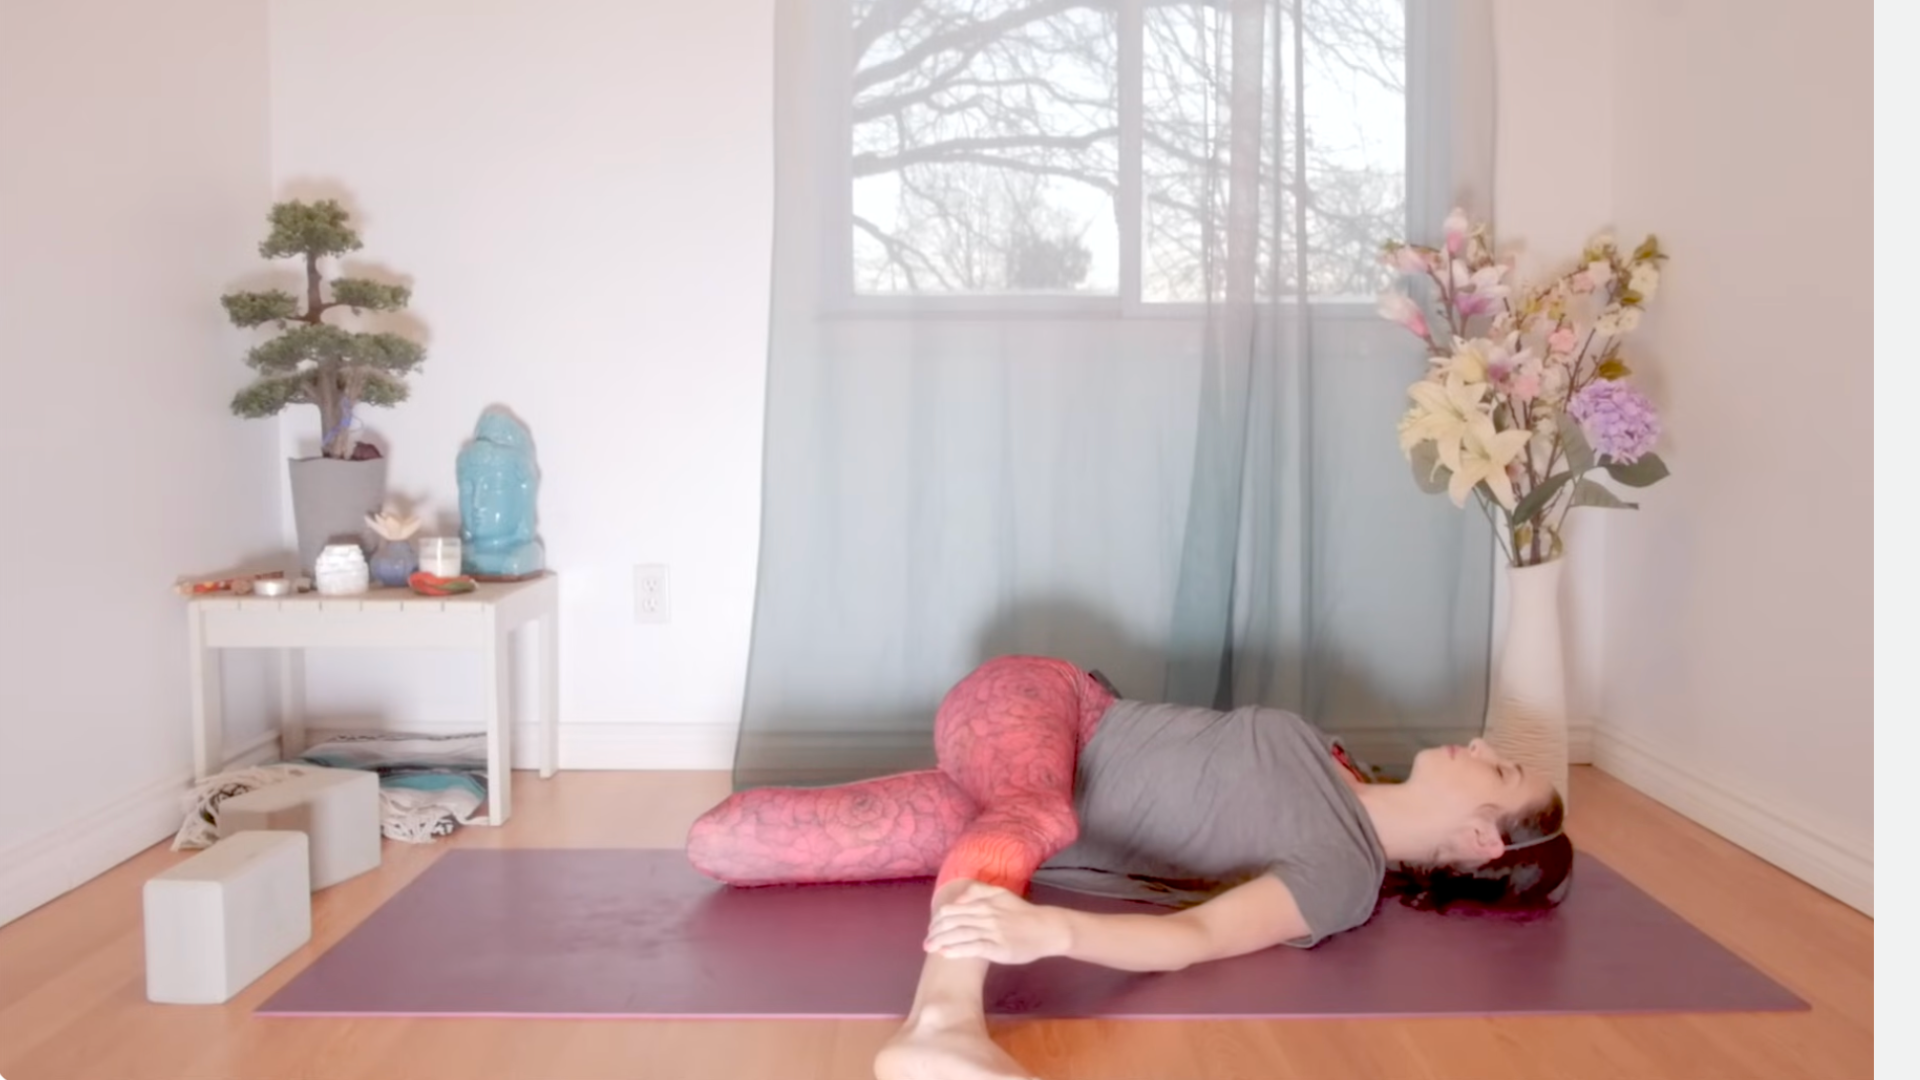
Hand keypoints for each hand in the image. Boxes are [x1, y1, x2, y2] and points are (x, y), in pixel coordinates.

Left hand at [923, 881, 1069, 965]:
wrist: (1046, 929)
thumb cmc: (1022, 914)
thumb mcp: (1001, 894)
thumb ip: (978, 892)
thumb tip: (957, 899)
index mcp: (984, 902)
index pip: (951, 910)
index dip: (937, 920)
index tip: (931, 929)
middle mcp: (985, 915)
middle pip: (952, 922)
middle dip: (935, 932)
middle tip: (926, 942)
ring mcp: (992, 931)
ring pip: (959, 934)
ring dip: (941, 941)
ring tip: (930, 948)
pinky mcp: (998, 947)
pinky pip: (973, 947)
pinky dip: (957, 950)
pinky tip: (946, 953)